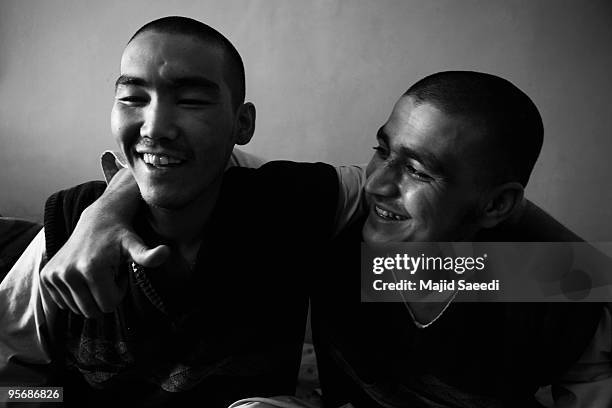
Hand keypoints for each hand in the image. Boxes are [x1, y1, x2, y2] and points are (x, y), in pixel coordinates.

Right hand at [40, 168, 169, 317]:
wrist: (97, 219)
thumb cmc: (122, 235)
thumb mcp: (136, 244)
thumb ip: (148, 254)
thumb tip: (166, 252)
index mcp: (91, 270)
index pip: (108, 306)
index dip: (119, 292)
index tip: (119, 272)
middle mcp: (68, 273)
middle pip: (92, 311)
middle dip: (105, 296)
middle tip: (109, 273)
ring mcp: (54, 276)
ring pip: (78, 309)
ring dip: (92, 294)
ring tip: (98, 270)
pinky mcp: (46, 277)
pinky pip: (64, 303)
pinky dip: (76, 293)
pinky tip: (84, 272)